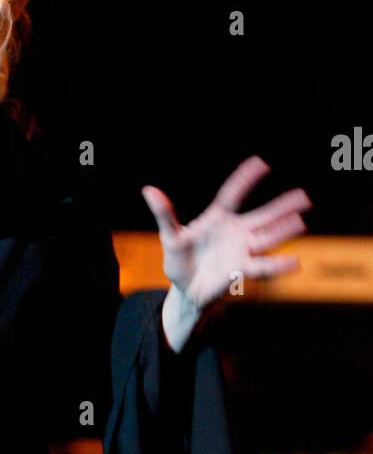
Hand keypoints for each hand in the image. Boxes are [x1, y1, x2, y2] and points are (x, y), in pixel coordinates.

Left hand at [140, 155, 311, 312]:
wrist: (186, 290)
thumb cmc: (179, 262)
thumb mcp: (170, 237)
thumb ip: (164, 214)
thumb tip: (148, 190)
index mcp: (217, 218)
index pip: (233, 194)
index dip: (245, 179)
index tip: (260, 163)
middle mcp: (236, 232)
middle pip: (262, 215)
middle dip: (282, 206)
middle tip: (304, 196)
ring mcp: (242, 250)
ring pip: (267, 238)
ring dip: (283, 230)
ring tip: (301, 221)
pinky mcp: (242, 270)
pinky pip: (262, 266)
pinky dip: (277, 265)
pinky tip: (295, 262)